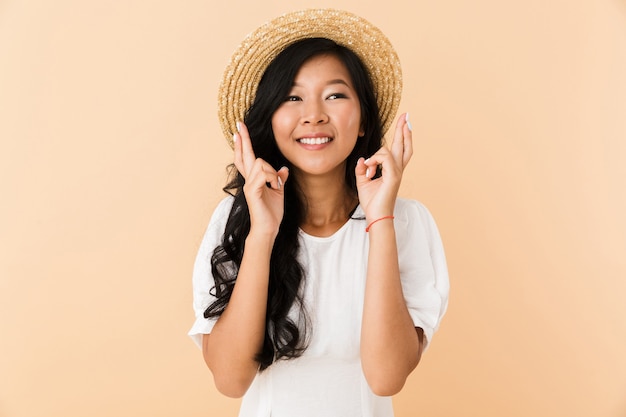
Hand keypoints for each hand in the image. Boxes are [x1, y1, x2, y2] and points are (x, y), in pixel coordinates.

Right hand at [234, 121, 289, 236]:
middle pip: (244, 155)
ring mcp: (249, 185)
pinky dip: (272, 178)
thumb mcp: (278, 192)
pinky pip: (263, 174)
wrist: (268, 229)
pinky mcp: (252, 191)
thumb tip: (284, 169)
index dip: (242, 145)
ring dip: (272, 172)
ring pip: (260, 163)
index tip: (239, 131)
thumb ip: (279, 179)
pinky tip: (275, 187)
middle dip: (243, 139)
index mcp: (254, 179)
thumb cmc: (271, 213)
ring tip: (276, 185)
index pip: (245, 158)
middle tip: (240, 124)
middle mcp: (249, 180)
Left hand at [355, 113, 412, 220]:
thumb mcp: (362, 181)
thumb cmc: (372, 202)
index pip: (400, 149)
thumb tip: (362, 159)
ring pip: (390, 150)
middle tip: (406, 115)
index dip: (403, 136)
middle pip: (404, 145)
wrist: (376, 216)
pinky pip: (385, 158)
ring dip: (375, 157)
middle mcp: (397, 169)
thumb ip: (362, 168)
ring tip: (368, 169)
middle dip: (403, 129)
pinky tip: (369, 169)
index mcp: (392, 170)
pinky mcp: (393, 177)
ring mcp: (397, 173)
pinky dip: (374, 160)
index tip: (404, 123)